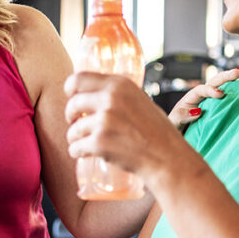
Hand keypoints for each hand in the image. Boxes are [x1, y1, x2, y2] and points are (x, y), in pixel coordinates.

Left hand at [65, 72, 186, 176]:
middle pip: (72, 104)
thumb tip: (92, 94)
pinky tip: (86, 154)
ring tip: (86, 143)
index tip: (72, 98)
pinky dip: (78, 152)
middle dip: (71, 116)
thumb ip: (117, 95)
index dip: (70, 90)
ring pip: (73, 129)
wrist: (168, 158)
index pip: (78, 79)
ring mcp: (104, 120)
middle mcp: (110, 98)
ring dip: (75, 138)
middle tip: (76, 124)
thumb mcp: (139, 100)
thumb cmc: (157, 133)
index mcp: (119, 84)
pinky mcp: (99, 142)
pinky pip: (75, 148)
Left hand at [168, 68, 238, 131]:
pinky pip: (229, 99)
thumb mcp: (174, 122)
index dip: (210, 90)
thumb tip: (198, 111)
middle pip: (214, 82)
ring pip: (223, 87)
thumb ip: (181, 115)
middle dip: (226, 77)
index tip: (220, 94)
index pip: (201, 90)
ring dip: (235, 81)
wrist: (180, 135)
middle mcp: (202, 97)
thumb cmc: (175, 127)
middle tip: (238, 73)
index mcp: (191, 98)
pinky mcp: (218, 108)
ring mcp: (211, 101)